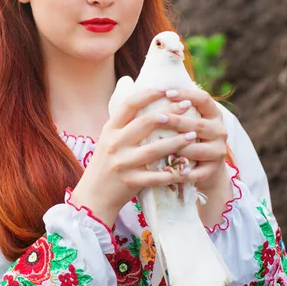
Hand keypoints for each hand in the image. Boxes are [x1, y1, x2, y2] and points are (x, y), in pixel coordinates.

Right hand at [70, 87, 198, 227]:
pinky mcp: (130, 182)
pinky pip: (156, 176)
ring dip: (177, 141)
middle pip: (146, 122)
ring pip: (155, 149)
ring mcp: (122, 163)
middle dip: (170, 112)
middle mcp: (114, 144)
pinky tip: (187, 168)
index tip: (167, 89)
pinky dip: (173, 172)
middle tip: (188, 105)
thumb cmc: (105, 164)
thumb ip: (123, 121)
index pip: (130, 104)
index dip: (149, 94)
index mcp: (109, 130)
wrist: (93, 196)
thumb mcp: (108, 139)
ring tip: (193, 135)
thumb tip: (138, 93)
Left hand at [162, 87, 229, 192]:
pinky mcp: (213, 170)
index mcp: (212, 113)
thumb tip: (136, 82)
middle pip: (199, 124)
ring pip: (199, 149)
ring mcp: (218, 151)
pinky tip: (171, 171)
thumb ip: (170, 104)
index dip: (186, 94)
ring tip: (161, 146)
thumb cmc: (183, 136)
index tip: (166, 92)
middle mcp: (219, 130)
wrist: (199, 167)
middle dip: (178, 121)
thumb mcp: (183, 119)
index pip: (203, 98)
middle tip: (159, 118)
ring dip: (179, 147)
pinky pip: (199, 172)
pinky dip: (185, 172)